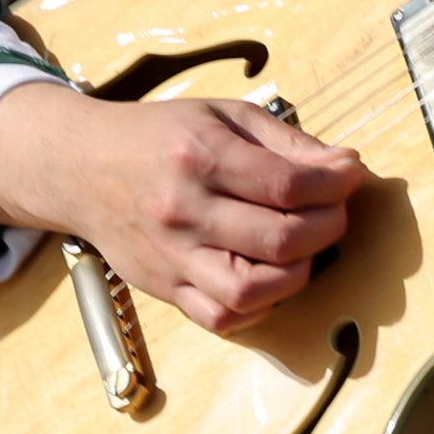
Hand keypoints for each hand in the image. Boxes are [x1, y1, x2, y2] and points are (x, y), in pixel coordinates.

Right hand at [0, 84, 365, 334]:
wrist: (82, 166)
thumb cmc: (160, 136)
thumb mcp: (224, 115)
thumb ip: (287, 142)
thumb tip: (346, 167)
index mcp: (200, 156)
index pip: (288, 185)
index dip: (335, 185)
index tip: (350, 176)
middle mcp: (184, 211)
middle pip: (280, 239)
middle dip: (327, 226)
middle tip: (334, 211)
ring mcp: (172, 256)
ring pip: (253, 290)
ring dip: (299, 273)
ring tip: (303, 247)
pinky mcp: (164, 288)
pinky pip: (223, 318)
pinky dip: (260, 305)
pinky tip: (270, 277)